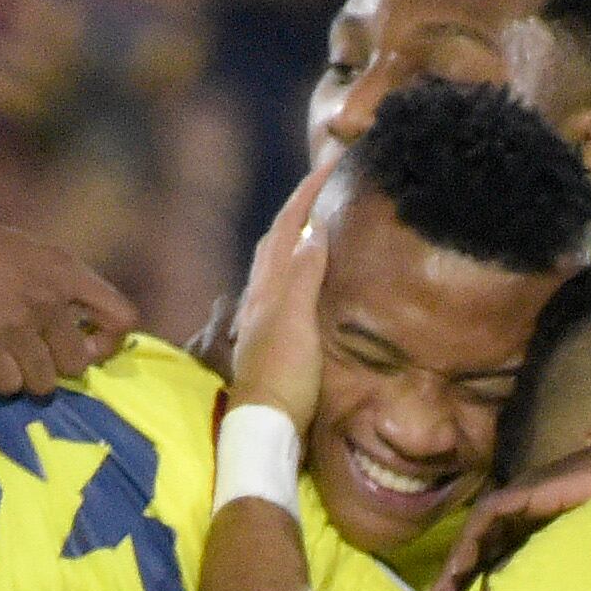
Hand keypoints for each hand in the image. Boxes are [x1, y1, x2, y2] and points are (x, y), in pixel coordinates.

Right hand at [0, 191, 136, 399]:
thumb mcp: (31, 251)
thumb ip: (61, 286)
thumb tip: (85, 330)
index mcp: (66, 270)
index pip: (122, 319)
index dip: (108, 342)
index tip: (85, 343)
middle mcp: (47, 298)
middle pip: (78, 365)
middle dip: (57, 366)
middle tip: (33, 354)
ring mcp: (15, 322)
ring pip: (43, 383)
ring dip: (26, 378)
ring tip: (6, 357)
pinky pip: (7, 386)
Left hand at [225, 162, 329, 426]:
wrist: (266, 426)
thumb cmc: (283, 376)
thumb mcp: (297, 321)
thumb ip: (305, 274)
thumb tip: (315, 229)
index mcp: (268, 285)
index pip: (288, 226)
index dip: (307, 193)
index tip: (329, 164)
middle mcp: (261, 296)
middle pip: (278, 239)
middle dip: (299, 208)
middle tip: (324, 187)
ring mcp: (264, 318)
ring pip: (277, 264)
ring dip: (295, 238)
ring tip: (319, 224)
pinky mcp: (271, 340)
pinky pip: (284, 288)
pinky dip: (298, 270)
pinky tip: (308, 281)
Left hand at [425, 414, 590, 590]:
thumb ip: (584, 557)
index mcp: (541, 524)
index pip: (496, 558)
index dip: (474, 587)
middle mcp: (526, 511)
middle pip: (476, 553)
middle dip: (450, 588)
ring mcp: (524, 497)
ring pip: (473, 539)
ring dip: (450, 574)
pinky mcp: (527, 490)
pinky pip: (485, 519)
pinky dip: (469, 547)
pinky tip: (457, 575)